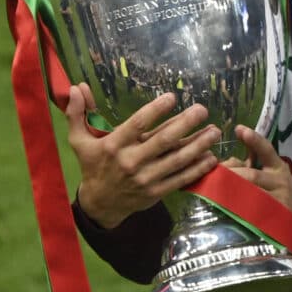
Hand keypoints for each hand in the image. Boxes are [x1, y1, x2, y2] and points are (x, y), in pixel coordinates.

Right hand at [65, 83, 219, 228]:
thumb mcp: (79, 140)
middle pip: (163, 140)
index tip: (172, 97)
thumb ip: (77, 113)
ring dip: (198, 145)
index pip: (137, 124)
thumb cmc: (92, 166)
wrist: (100, 204)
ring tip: (215, 132)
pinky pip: (180, 179)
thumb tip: (76, 87)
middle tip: (202, 109)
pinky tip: (211, 158)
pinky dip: (197, 169)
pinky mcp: (156, 192)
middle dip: (185, 124)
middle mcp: (130, 162)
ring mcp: (145, 179)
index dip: (156, 110)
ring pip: (176, 160)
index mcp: (114, 146)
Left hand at [225, 125, 291, 238]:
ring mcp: (278, 201)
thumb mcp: (274, 173)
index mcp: (278, 168)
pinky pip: (253, 212)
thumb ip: (255, 162)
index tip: (239, 129)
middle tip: (214, 173)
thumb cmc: (283, 192)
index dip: (254, 140)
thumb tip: (230, 157)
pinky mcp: (274, 217)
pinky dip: (239, 209)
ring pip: (252, 193)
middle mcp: (280, 182)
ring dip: (231, 191)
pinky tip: (226, 208)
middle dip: (231, 174)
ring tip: (214, 190)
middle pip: (252, 175)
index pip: (267, 150)